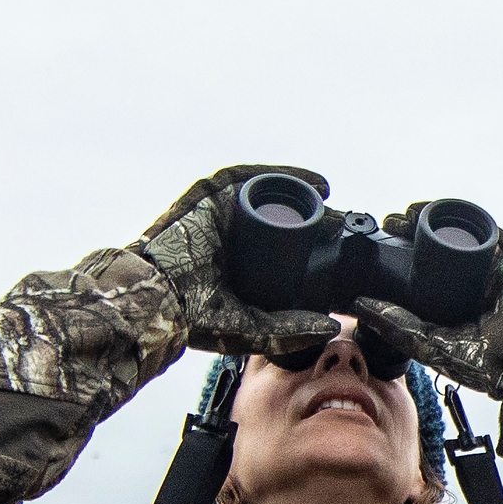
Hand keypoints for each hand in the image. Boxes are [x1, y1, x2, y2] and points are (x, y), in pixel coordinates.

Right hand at [135, 166, 354, 361]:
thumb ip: (289, 329)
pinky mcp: (208, 196)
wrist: (157, 296)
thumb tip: (333, 326)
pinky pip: (246, 177)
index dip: (318, 246)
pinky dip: (276, 174)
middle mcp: (238, 238)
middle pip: (284, 219)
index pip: (290, 250)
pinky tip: (307, 182)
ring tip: (330, 197)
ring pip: (268, 196)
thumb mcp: (253, 328)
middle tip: (344, 222)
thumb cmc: (195, 316)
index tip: (345, 247)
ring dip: (301, 192)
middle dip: (314, 217)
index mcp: (248, 266)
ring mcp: (223, 215)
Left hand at [352, 215, 502, 475]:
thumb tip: (360, 305)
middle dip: (412, 230)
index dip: (400, 253)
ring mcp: (489, 272)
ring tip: (411, 212)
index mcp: (448, 303)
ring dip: (436, 219)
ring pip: (459, 236)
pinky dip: (471, 221)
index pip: (420, 270)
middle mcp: (466, 285)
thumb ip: (396, 325)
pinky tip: (448, 213)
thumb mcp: (429, 343)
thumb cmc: (486, 363)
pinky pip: (492, 235)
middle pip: (436, 247)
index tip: (380, 241)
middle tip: (390, 223)